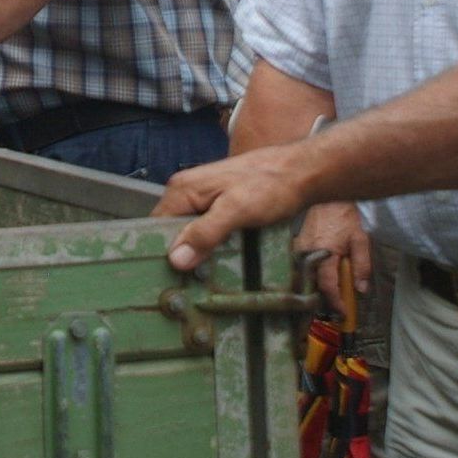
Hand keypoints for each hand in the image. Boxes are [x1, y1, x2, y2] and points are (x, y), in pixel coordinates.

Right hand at [154, 144, 316, 271]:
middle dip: (180, 257)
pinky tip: (220, 263)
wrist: (303, 173)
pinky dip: (212, 247)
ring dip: (198, 255)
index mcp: (183, 189)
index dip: (160, 253)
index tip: (168, 279)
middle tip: (188, 285)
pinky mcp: (221, 206)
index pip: (154, 227)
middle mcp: (188, 192)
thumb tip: (176, 258)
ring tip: (204, 280)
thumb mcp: (237, 210)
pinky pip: (207, 232)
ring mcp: (205, 198)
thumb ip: (205, 232)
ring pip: (191, 234)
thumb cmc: (272, 185)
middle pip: (171, 232)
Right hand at [294, 201, 372, 308]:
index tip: (344, 312)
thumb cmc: (344, 218)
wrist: (327, 200)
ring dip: (318, 290)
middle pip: (314, 287)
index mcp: (324, 254)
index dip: (336, 302)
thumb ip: (362, 265)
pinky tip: (320, 280)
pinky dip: (311, 278)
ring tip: (331, 296)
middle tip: (338, 308)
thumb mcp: (360, 240)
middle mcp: (307, 255)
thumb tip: (361, 290)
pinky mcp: (294, 249)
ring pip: (306, 280)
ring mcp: (298, 252)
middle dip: (325, 301)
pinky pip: (301, 270)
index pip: (327, 286)